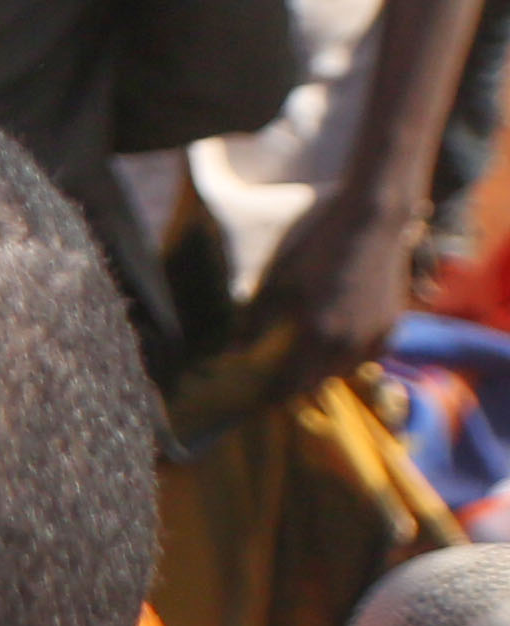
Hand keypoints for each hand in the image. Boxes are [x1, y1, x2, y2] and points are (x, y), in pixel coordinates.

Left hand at [257, 179, 426, 384]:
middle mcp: (348, 343)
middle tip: (273, 382)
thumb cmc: (316, 250)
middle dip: (293, 386)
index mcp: (317, 334)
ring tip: (301, 366)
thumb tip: (234, 351)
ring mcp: (373, 336)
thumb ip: (255, 321)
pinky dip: (347, 359)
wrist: (372, 225)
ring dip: (321, 374)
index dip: (271, 397)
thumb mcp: (277, 283)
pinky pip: (366, 357)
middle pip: (316, 383)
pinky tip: (332, 349)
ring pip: (342, 372)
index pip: (290, 385)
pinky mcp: (391, 326)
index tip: (254, 400)